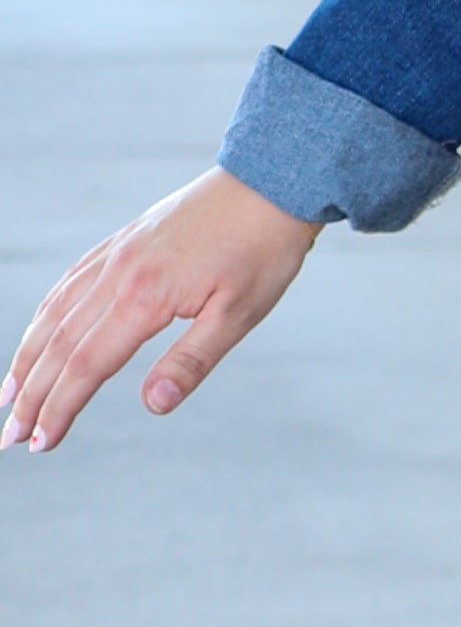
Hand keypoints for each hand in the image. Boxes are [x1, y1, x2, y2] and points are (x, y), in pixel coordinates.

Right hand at [3, 171, 319, 454]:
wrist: (269, 183)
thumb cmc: (263, 252)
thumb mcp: (239, 315)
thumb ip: (191, 361)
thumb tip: (153, 406)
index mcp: (145, 298)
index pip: (86, 366)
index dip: (59, 408)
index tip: (40, 443)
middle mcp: (117, 274)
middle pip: (59, 345)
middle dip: (31, 396)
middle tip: (9, 438)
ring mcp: (115, 254)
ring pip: (55, 313)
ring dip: (26, 358)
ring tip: (6, 396)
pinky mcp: (121, 242)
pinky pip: (69, 283)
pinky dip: (45, 315)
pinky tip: (36, 335)